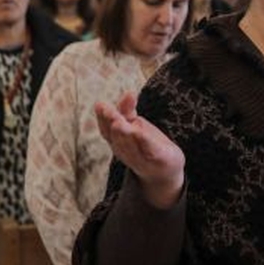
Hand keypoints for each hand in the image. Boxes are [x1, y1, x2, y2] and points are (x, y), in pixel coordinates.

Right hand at [95, 93, 184, 208]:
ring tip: (120, 123)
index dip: (102, 118)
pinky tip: (139, 133)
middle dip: (114, 125)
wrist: (163, 172)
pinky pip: (149, 151)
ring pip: (130, 147)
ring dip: (125, 135)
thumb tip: (128, 93)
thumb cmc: (145, 144)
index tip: (100, 105)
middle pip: (117, 138)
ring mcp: (141, 158)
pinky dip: (144, 143)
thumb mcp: (134, 124)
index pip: (106, 129)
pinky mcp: (158, 160)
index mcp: (116, 142)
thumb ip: (128, 109)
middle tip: (112, 116)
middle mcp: (125, 152)